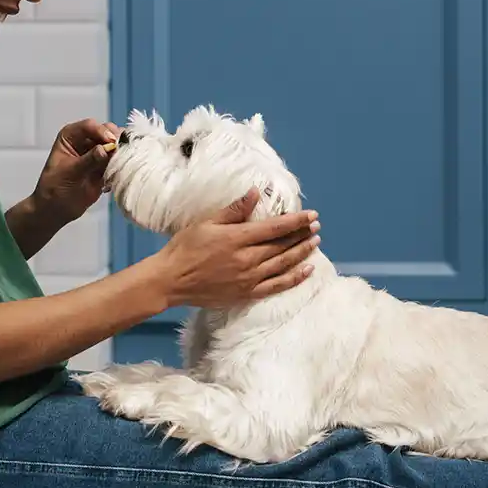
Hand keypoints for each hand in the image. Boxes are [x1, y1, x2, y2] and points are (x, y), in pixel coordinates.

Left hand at [31, 118, 120, 223]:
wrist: (56, 209)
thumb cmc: (55, 188)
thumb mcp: (69, 173)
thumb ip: (88, 160)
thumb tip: (105, 149)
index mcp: (70, 136)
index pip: (89, 126)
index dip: (101, 132)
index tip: (111, 142)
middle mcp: (85, 141)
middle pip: (106, 132)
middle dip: (115, 140)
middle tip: (121, 152)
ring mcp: (96, 153)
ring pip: (115, 146)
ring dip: (121, 152)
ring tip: (122, 163)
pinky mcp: (105, 166)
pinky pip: (118, 161)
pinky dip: (122, 164)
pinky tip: (118, 173)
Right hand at [150, 190, 320, 308]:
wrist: (170, 280)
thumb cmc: (185, 248)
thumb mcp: (207, 222)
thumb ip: (234, 210)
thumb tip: (256, 193)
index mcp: (238, 238)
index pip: (275, 227)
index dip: (296, 221)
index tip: (312, 215)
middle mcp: (247, 259)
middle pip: (283, 245)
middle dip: (302, 235)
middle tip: (316, 227)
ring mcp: (248, 279)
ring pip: (284, 264)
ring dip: (302, 253)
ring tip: (315, 243)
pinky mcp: (246, 294)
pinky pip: (277, 286)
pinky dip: (294, 278)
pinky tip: (307, 270)